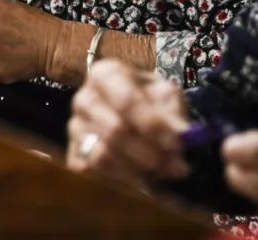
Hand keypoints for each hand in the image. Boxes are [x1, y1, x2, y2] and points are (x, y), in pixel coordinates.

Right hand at [67, 59, 190, 188]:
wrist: (132, 112)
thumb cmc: (150, 100)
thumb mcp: (166, 96)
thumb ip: (173, 113)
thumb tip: (185, 135)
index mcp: (105, 74)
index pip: (126, 101)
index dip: (153, 125)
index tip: (178, 144)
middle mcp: (83, 99)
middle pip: (114, 131)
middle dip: (150, 154)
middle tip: (178, 168)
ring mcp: (74, 129)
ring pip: (102, 157)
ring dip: (138, 172)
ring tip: (164, 175)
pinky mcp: (72, 155)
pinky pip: (94, 176)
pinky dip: (121, 183)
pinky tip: (143, 182)